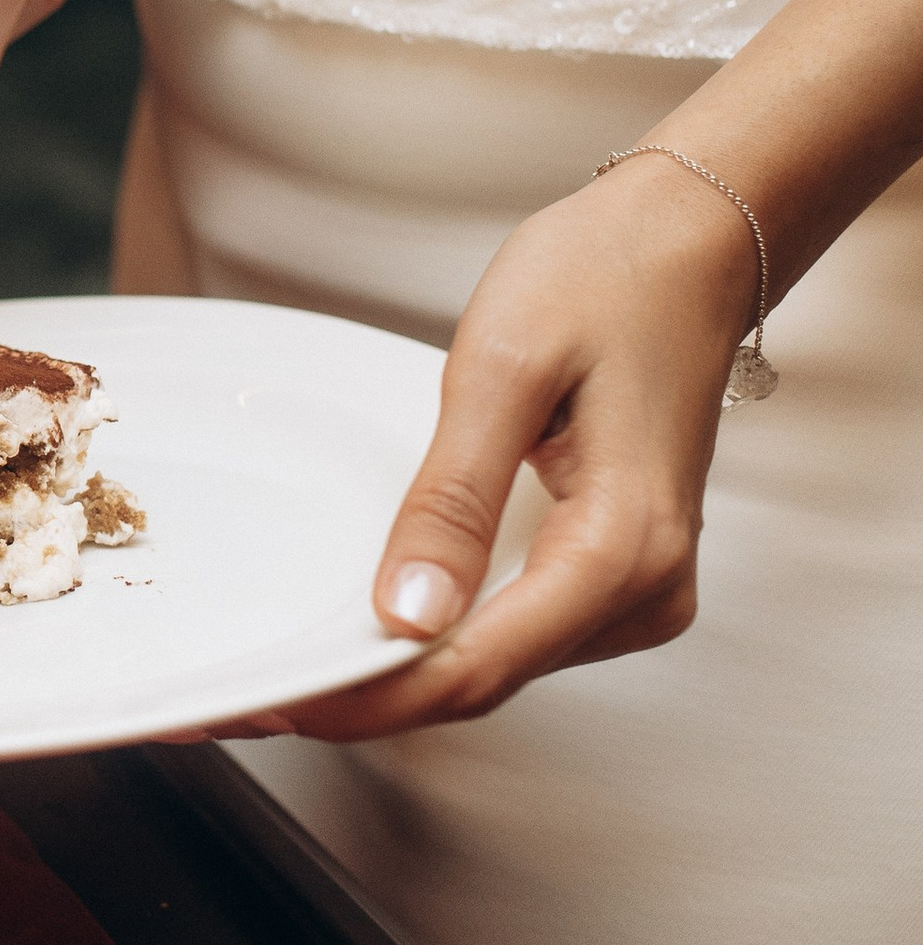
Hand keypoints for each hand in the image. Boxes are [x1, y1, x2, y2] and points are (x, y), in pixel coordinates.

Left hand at [236, 154, 755, 741]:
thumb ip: (453, 497)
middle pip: (482, 680)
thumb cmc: (611, 277)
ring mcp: (638, 587)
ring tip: (294, 658)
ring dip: (397, 669)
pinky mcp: (618, 570)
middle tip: (255, 692)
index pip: (474, 669)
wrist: (689, 242)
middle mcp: (644, 589)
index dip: (364, 700)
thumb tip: (407, 610)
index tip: (276, 702)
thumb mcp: (503, 369)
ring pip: (496, 662)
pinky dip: (441, 629)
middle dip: (366, 694)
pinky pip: (515, 626)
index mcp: (623, 547)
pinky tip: (374, 617)